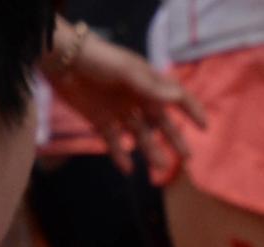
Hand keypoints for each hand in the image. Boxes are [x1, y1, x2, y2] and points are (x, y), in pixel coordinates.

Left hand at [48, 19, 207, 176]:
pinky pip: (114, 143)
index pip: (175, 97)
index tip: (203, 127)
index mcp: (147, 83)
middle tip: (187, 158)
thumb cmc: (96, 59)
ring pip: (140, 136)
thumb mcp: (126, 70)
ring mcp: (119, 111)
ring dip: (150, 151)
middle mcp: (137, 98)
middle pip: (160, 122)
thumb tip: (176, 99)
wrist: (59, 60)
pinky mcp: (100, 121)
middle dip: (174, 138)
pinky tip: (127, 169)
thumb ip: (150, 87)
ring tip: (160, 166)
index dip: (191, 110)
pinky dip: (120, 156)